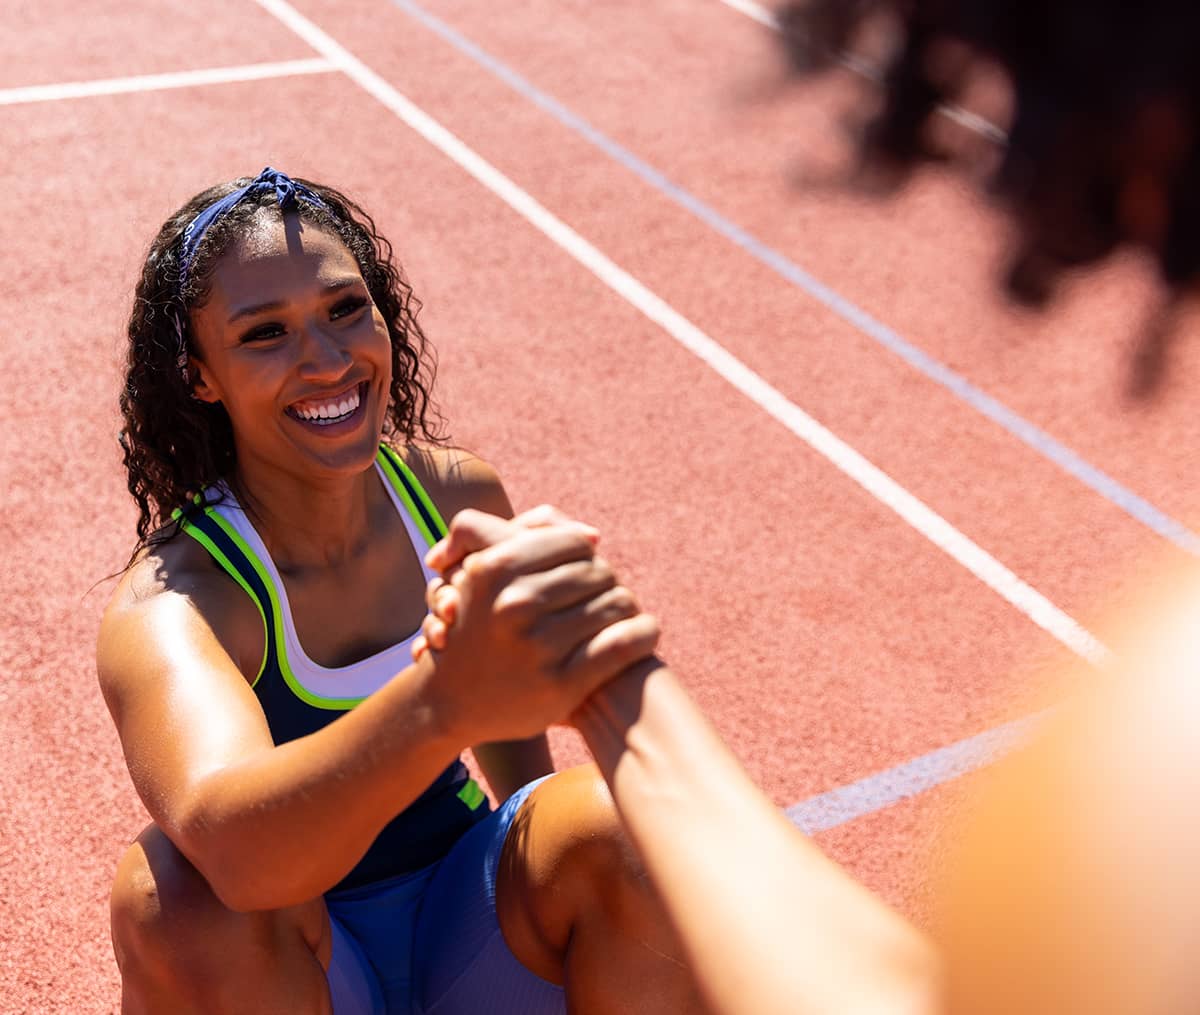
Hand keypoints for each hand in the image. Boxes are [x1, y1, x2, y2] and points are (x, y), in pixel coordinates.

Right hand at [414, 508, 659, 741]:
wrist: (450, 702)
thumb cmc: (477, 627)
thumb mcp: (481, 572)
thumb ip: (528, 536)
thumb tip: (595, 537)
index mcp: (495, 568)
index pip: (574, 543)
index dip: (587, 556)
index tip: (584, 574)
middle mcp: (515, 604)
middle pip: (599, 573)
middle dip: (607, 584)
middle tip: (604, 600)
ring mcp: (538, 645)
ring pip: (618, 603)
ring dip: (628, 609)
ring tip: (624, 618)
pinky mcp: (561, 683)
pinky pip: (625, 643)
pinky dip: (644, 634)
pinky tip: (644, 633)